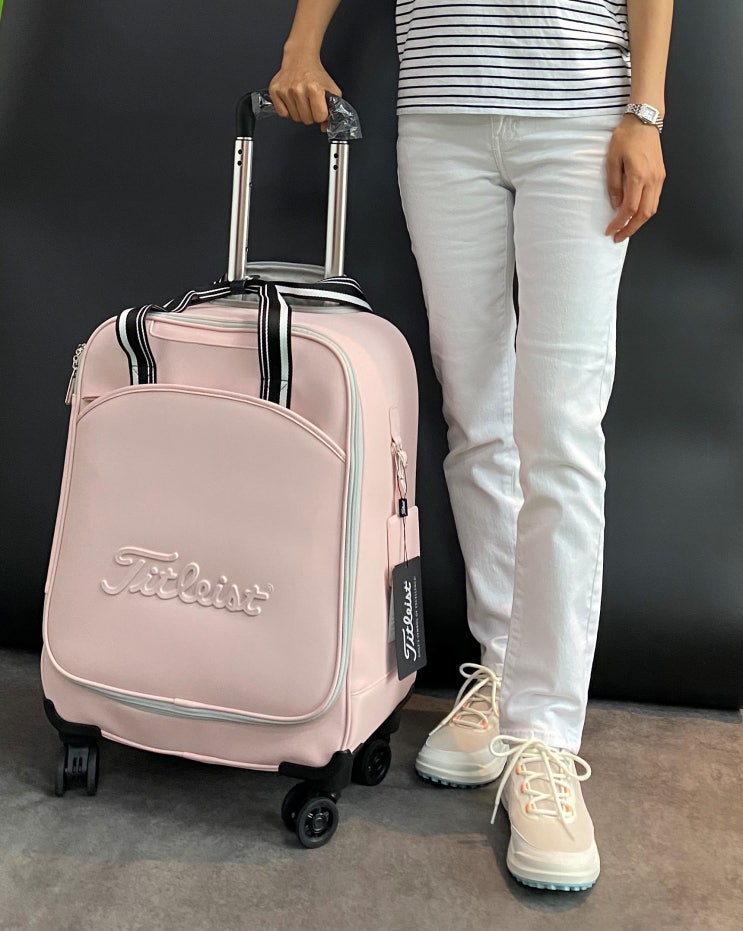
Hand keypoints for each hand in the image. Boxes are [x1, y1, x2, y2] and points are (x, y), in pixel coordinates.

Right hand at [269, 53, 341, 131]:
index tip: (320, 107)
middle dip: (310, 115)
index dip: (321, 115)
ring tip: (301, 100)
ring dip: (299, 112)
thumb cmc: (315, 74)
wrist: (300, 58)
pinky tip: (292, 100)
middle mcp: (298, 89)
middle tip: (310, 103)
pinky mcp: (275, 90)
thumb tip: (325, 127)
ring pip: (294, 118)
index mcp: (314, 88)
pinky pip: (282, 113)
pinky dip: (287, 110)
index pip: (319, 118)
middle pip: (306, 120)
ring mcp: (285, 90)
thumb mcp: (331, 89)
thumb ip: (333, 109)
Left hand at [605, 115, 665, 242]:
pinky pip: (654, 200)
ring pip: (652, 208)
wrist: (644, 120)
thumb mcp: (612, 159)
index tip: (610, 231)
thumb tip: (615, 205)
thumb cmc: (626, 136)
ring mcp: (659, 178)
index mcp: (638, 175)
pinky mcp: (661, 175)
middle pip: (644, 213)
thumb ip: (614, 184)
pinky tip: (635, 215)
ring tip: (626, 229)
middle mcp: (652, 179)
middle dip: (631, 228)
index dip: (619, 223)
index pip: (630, 208)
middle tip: (618, 237)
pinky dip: (645, 211)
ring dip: (639, 222)